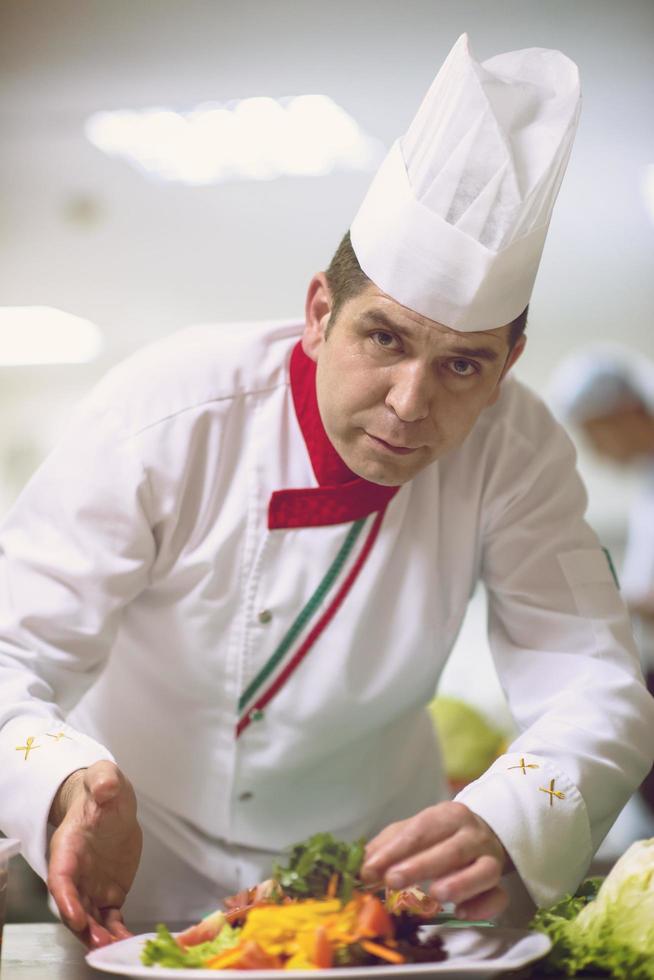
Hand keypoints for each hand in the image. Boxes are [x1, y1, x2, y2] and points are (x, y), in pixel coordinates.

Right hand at [47, 761, 142, 947]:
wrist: (111, 803)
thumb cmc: (102, 791)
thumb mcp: (104, 778)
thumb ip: (104, 781)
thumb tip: (106, 788)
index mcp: (67, 847)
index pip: (61, 877)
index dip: (66, 898)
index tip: (76, 916)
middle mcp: (76, 872)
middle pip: (74, 906)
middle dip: (84, 928)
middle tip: (101, 943)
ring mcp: (92, 885)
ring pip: (91, 918)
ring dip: (101, 936)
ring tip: (117, 948)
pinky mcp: (110, 892)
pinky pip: (111, 918)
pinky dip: (118, 932)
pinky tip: (129, 943)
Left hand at [361, 802, 509, 920]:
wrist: (482, 834)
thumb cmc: (439, 835)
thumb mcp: (413, 830)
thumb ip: (388, 845)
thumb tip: (362, 865)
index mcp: (448, 815)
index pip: (421, 829)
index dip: (394, 850)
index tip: (369, 869)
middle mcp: (473, 834)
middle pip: (452, 849)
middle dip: (421, 866)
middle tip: (392, 881)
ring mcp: (490, 859)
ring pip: (483, 871)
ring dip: (460, 883)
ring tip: (434, 894)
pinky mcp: (500, 883)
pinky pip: (498, 896)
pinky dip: (483, 906)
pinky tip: (462, 913)